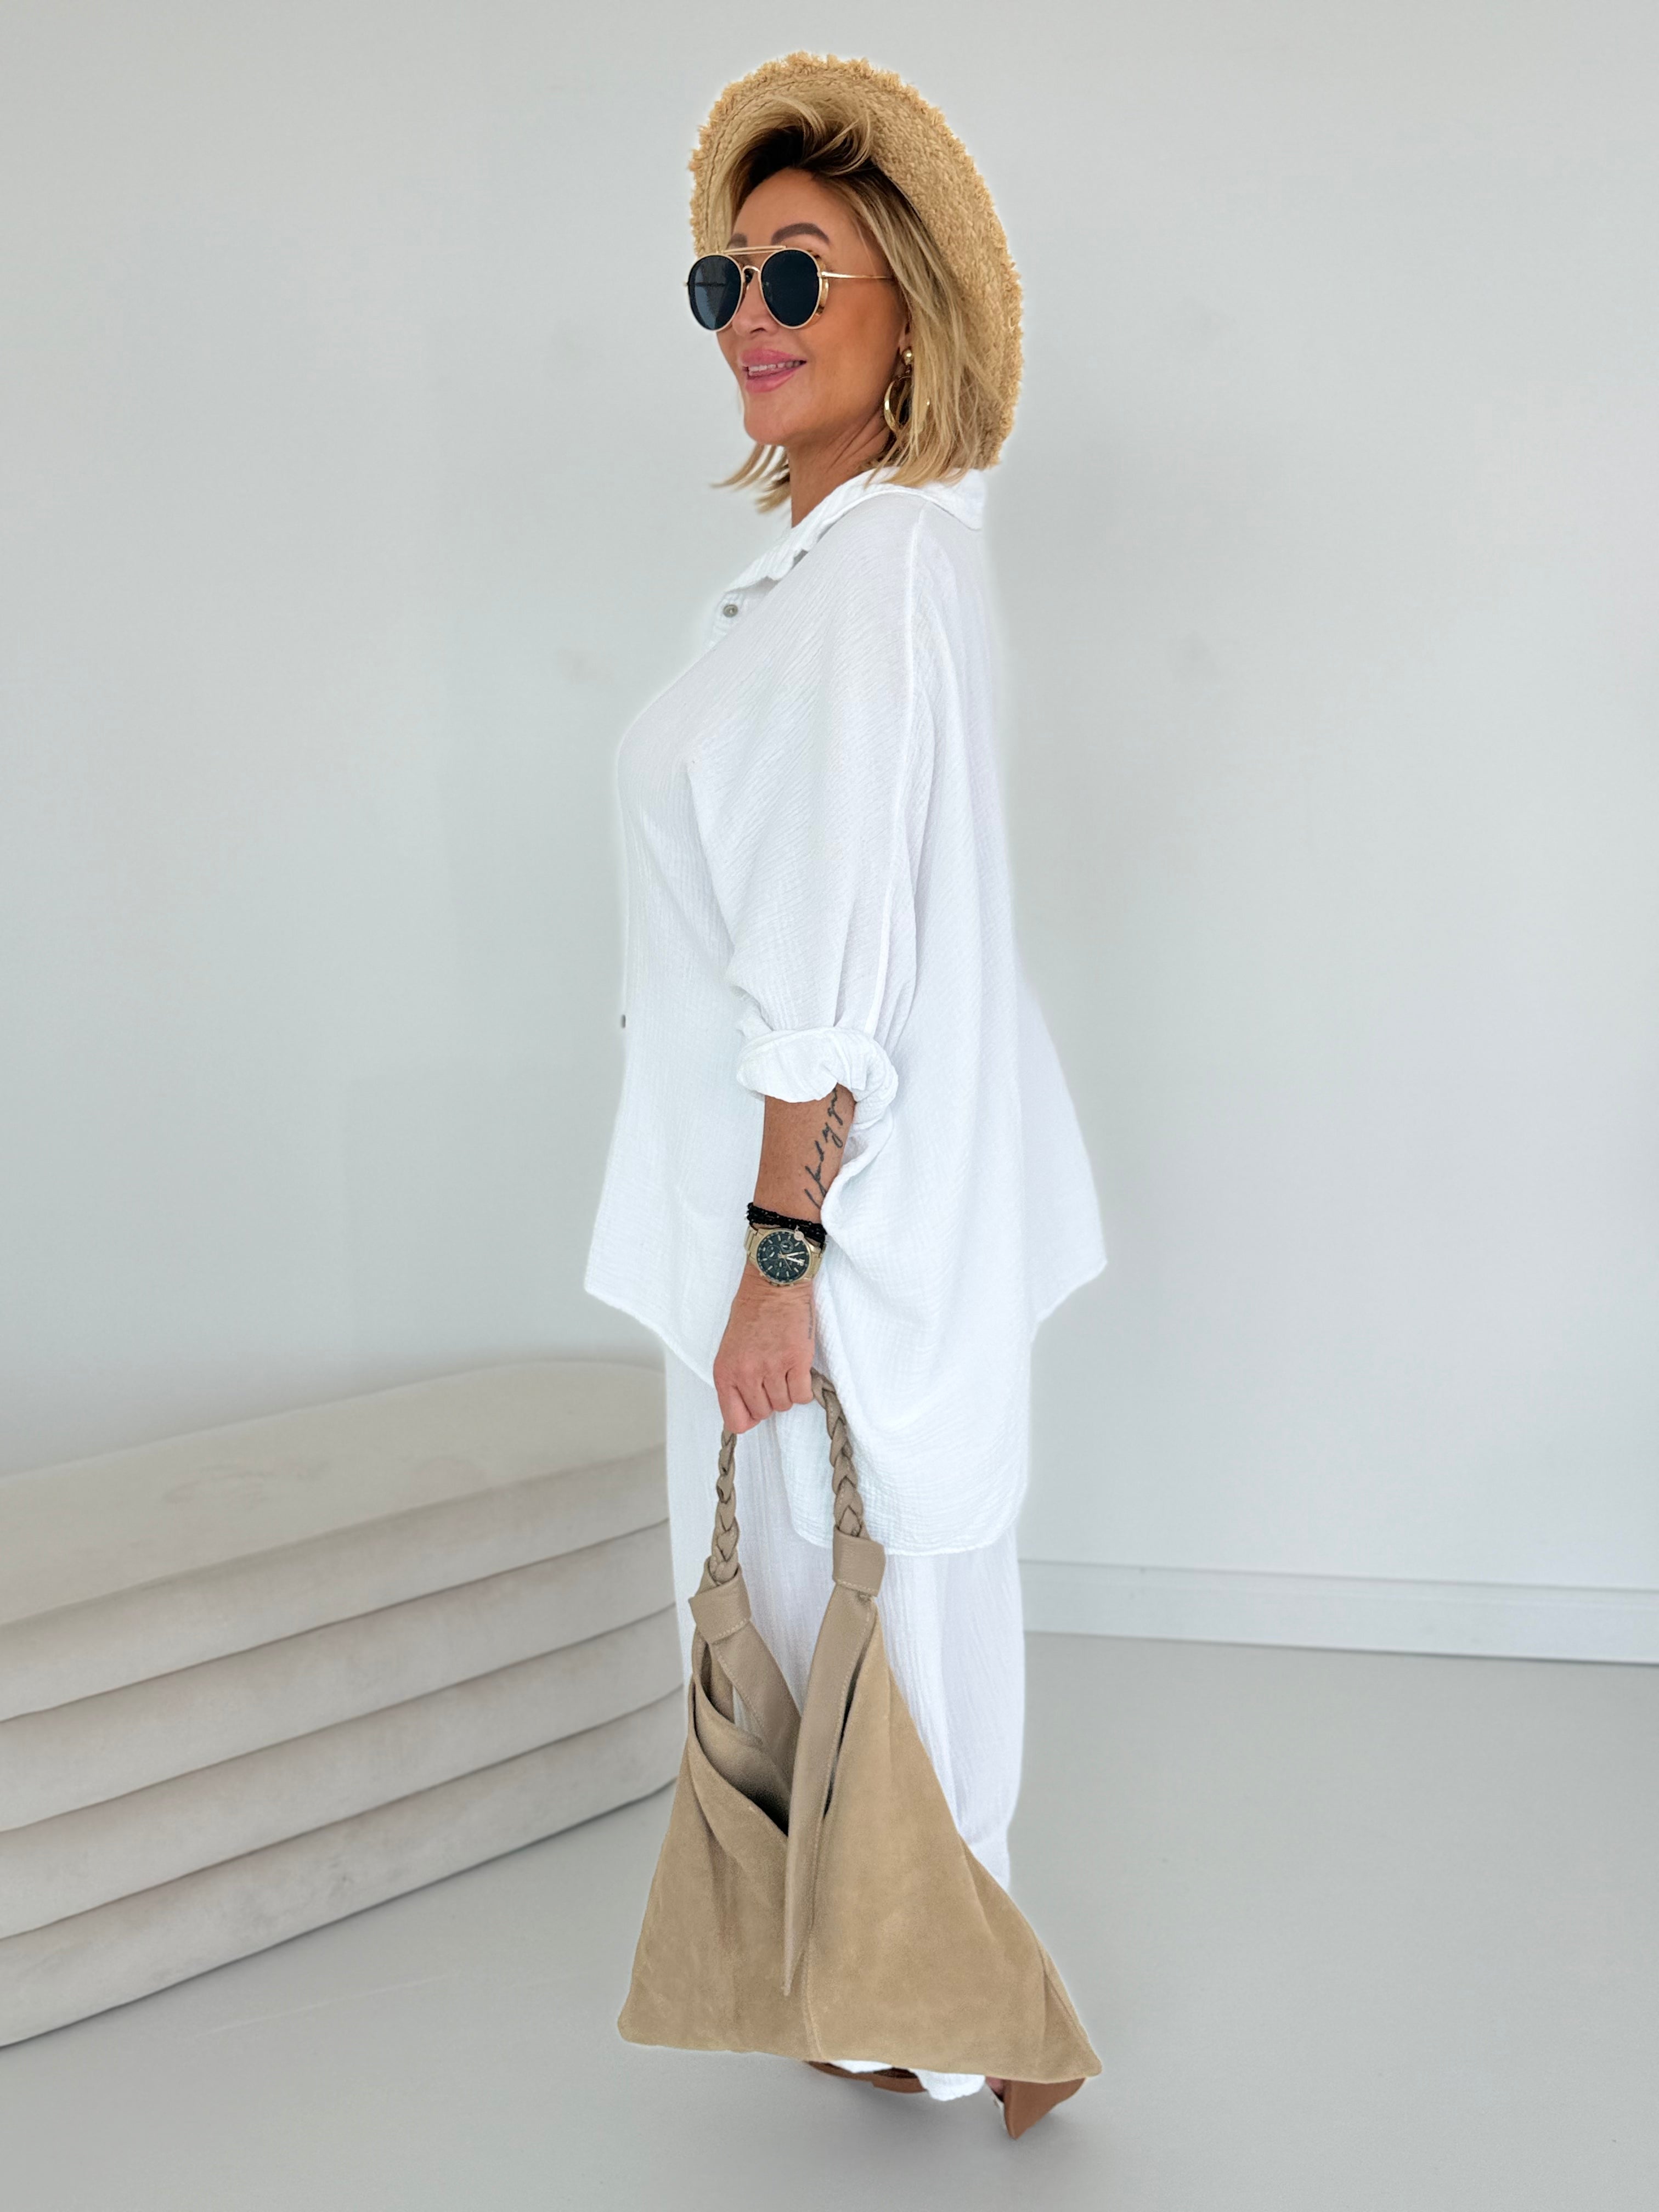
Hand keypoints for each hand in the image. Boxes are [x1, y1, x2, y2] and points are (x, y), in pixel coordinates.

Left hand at [713, 1269, 815, 1433]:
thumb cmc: (752, 1312)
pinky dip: (804, 1387)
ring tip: (785, 1366)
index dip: (749, 1416)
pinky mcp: (796, 1360)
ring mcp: (771, 1368)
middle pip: (763, 1413)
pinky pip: (802, 1395)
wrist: (774, 1285)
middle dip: (770, 1398)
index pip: (735, 1421)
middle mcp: (745, 1373)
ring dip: (788, 1390)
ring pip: (784, 1405)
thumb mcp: (731, 1349)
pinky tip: (798, 1370)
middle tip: (773, 1374)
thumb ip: (735, 1380)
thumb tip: (749, 1411)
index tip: (757, 1404)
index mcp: (725, 1372)